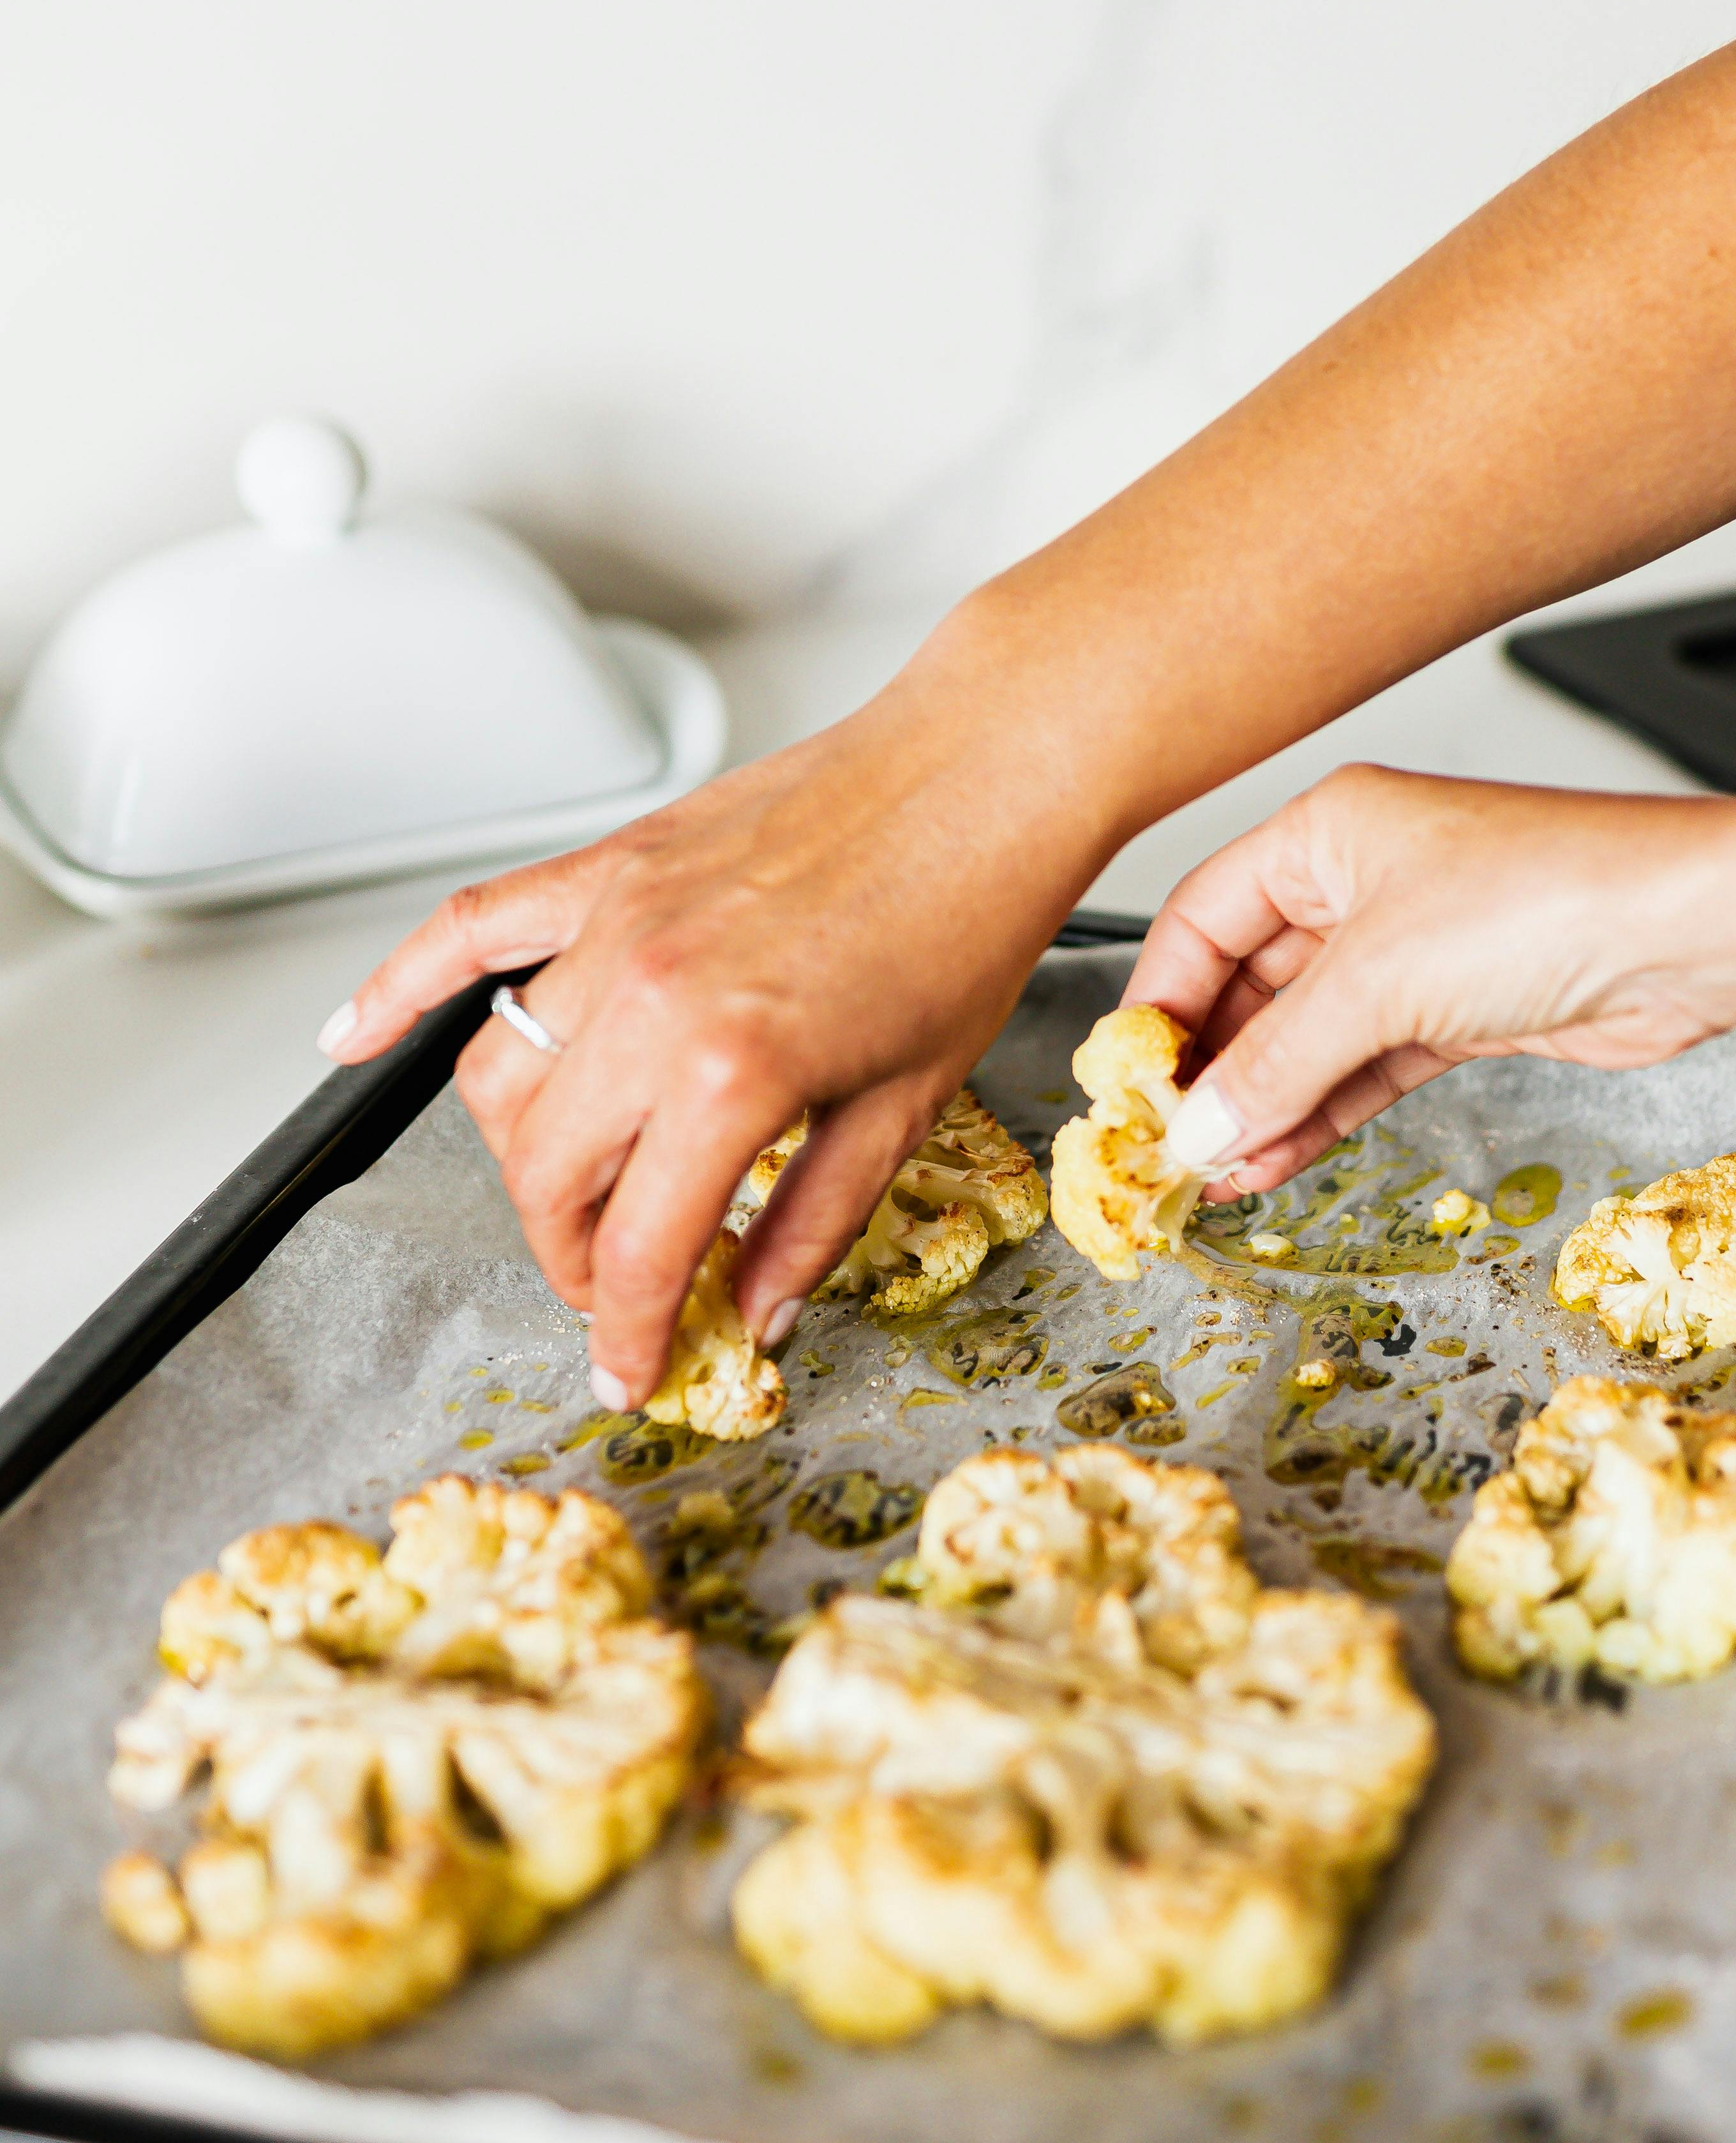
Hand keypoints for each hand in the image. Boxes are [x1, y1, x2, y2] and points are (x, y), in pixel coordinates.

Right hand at [319, 656, 1100, 1409]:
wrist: (977, 772)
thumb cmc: (965, 916)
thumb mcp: (907, 1106)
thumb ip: (816, 1223)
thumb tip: (756, 1314)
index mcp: (733, 1074)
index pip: (636, 1247)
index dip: (626, 1332)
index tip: (629, 1370)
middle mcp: (651, 1001)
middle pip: (546, 1177)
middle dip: (571, 1259)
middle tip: (618, 1289)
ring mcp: (614, 926)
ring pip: (501, 1078)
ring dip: (523, 1158)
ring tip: (575, 1196)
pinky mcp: (606, 868)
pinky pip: (469, 931)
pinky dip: (398, 987)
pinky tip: (352, 1038)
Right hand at [1125, 763, 1735, 1193]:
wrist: (1686, 934)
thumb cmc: (1547, 899)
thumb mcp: (1378, 983)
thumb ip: (1275, 1065)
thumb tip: (1196, 1129)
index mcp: (1326, 831)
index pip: (1202, 918)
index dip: (1159, 1001)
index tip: (1128, 1082)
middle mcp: (1362, 881)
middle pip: (1249, 984)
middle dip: (1210, 1070)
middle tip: (1166, 1146)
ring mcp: (1412, 948)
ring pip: (1306, 1038)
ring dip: (1261, 1107)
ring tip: (1215, 1175)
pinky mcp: (1455, 1010)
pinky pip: (1360, 1068)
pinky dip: (1319, 1115)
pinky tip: (1275, 1162)